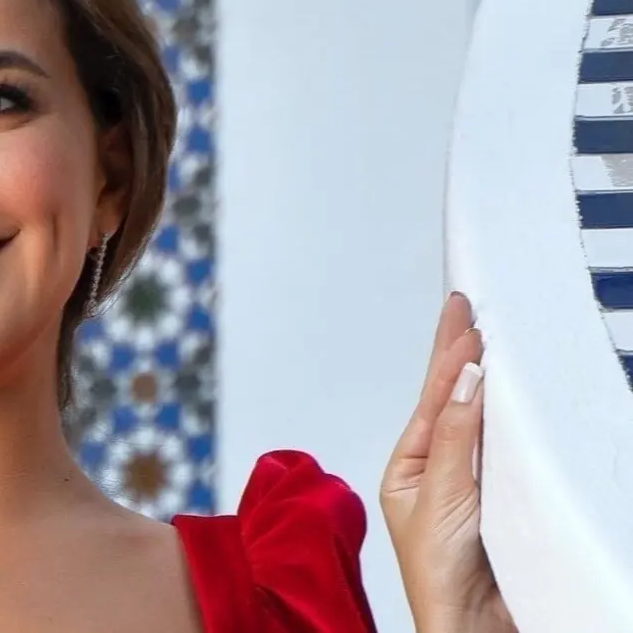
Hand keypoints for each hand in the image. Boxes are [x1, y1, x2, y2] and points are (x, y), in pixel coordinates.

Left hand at [380, 292, 514, 632]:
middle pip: (446, 399)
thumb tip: (466, 380)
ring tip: (477, 333)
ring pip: (472, 418)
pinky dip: (499, 415)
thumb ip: (454, 436)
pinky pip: (497, 446)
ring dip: (475, 378)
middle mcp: (434, 470)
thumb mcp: (440, 495)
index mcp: (408, 467)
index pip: (429, 399)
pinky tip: (500, 392)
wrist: (471, 625)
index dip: (445, 355)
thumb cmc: (439, 577)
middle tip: (463, 307)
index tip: (458, 315)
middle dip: (454, 353)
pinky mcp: (495, 497)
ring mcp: (465, 481)